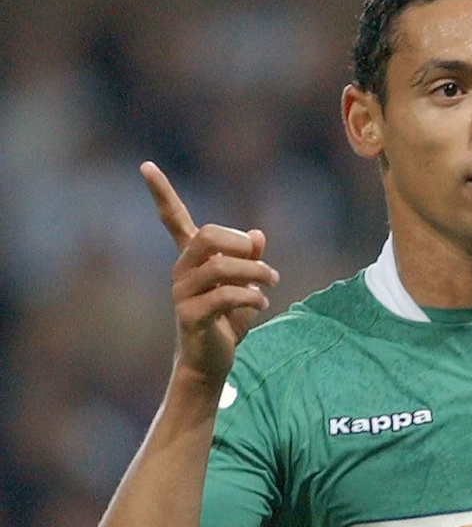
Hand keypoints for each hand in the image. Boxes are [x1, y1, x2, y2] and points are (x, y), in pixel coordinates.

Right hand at [141, 161, 277, 382]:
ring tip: (271, 285)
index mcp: (192, 258)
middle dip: (241, 244)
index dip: (161, 193)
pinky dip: (250, 297)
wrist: (211, 361)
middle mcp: (182, 271)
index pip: (172, 219)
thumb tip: (258, 234)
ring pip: (220, 266)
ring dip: (256, 274)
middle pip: (208, 236)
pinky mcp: (190, 316)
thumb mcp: (245, 285)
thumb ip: (250, 259)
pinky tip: (261, 305)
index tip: (145, 165)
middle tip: (265, 266)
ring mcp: (182, 293)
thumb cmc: (227, 320)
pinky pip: (223, 296)